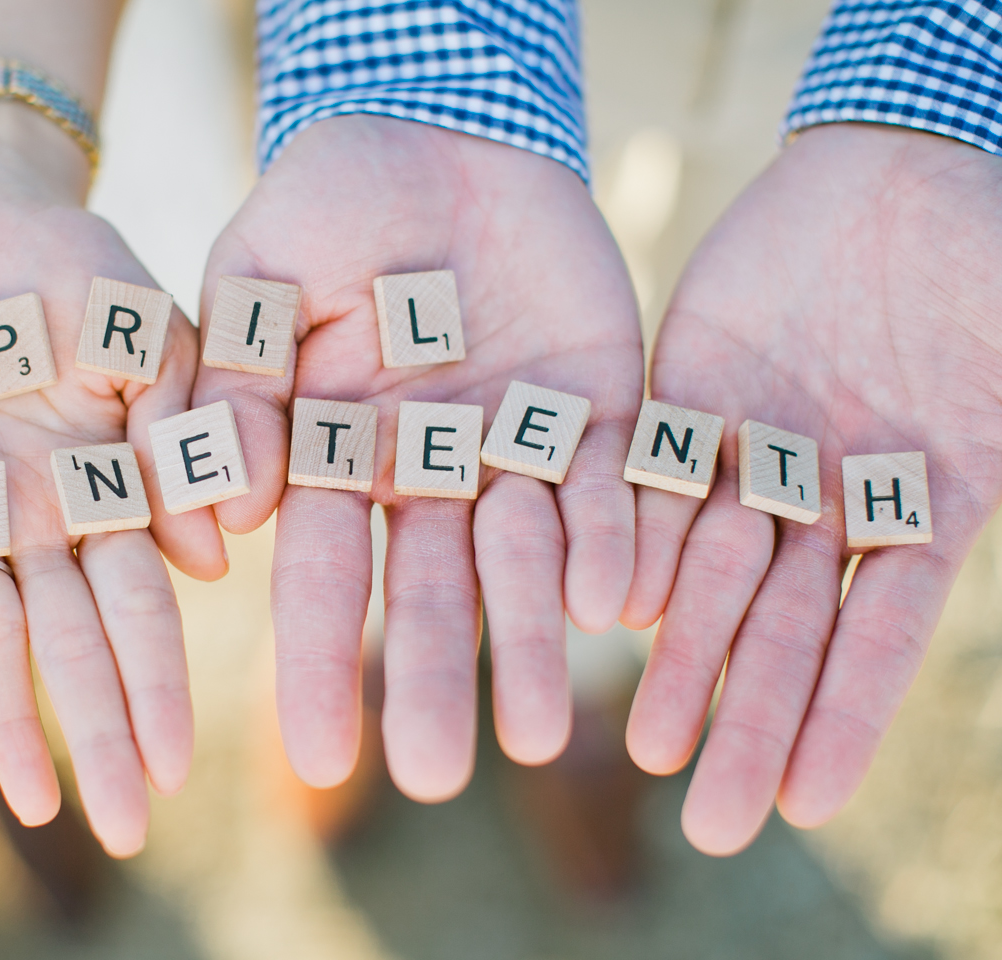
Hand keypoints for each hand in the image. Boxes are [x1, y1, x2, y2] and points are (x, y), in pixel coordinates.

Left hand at [0, 106, 223, 855]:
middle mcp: (41, 518)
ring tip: (33, 806)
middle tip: (128, 828)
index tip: (180, 761)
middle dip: (99, 731)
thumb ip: (184, 432)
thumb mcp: (151, 333)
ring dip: (10, 715)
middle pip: (73, 640)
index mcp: (113, 488)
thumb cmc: (81, 270)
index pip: (141, 605)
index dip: (159, 682)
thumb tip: (213, 559)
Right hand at [193, 116, 642, 798]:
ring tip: (538, 737)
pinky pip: (609, 485)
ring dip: (530, 638)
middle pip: (431, 591)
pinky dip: (612, 539)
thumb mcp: (257, 280)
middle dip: (434, 677)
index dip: (322, 663)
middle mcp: (427, 476)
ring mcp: (512, 448)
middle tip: (442, 778)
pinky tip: (616, 602)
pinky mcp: (594, 410)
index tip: (320, 758)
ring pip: (524, 558)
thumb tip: (230, 519)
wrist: (439, 129)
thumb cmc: (326, 201)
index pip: (324, 579)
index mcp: (336, 459)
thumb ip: (239, 388)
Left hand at [623, 124, 1001, 853]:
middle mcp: (825, 501)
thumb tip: (982, 508)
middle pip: (781, 627)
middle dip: (747, 717)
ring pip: (713, 572)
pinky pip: (658, 475)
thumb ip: (993, 456)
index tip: (802, 808)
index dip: (841, 719)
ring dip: (684, 658)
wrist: (901, 169)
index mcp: (916, 508)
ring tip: (646, 747)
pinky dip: (638, 539)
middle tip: (708, 820)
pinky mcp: (690, 396)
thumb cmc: (989, 266)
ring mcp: (755, 453)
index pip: (875, 639)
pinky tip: (612, 608)